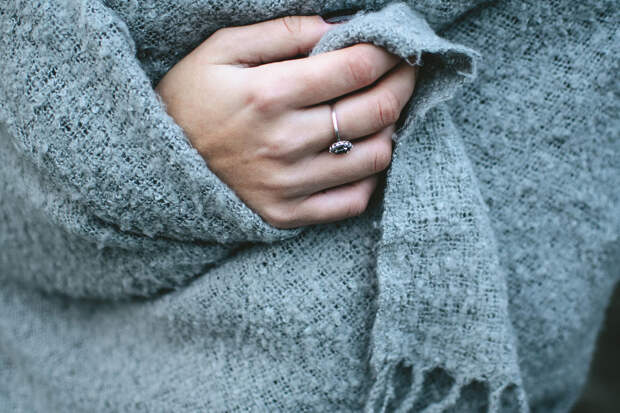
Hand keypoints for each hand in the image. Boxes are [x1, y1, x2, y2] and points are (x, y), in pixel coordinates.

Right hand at [155, 15, 417, 227]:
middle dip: (403, 84)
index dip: (388, 51)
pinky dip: (369, 176)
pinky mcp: (288, 214)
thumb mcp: (221, 49)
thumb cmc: (189, 99)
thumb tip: (340, 27)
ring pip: (375, 157)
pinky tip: (358, 156)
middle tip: (404, 72)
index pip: (356, 68)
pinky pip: (353, 201)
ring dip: (390, 130)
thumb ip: (283, 33)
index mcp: (269, 93)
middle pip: (376, 112)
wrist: (156, 164)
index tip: (395, 45)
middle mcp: (285, 142)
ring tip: (380, 113)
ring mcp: (289, 184)